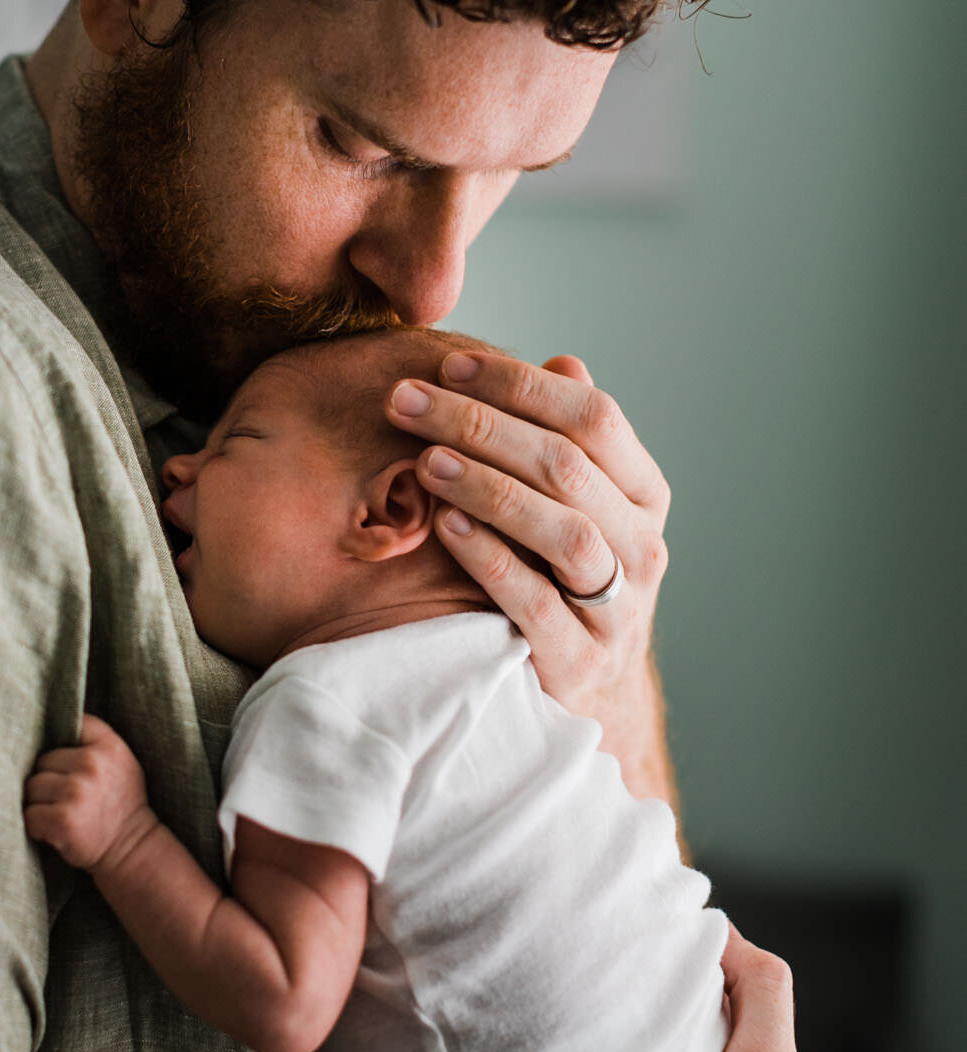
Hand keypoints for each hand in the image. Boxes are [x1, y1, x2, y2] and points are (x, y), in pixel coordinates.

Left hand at [24, 715, 153, 873]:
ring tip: (62, 814)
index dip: (63, 747)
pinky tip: (55, 830)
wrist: (131, 848)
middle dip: (49, 780)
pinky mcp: (63, 818)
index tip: (70, 766)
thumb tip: (44, 727)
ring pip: (33, 787)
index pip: (69, 726)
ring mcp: (77, 791)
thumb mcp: (120, 763)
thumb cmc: (118, 805)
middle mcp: (93, 764)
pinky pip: (30, 814)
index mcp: (108, 745)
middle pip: (43, 761)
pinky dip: (36, 826)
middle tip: (68, 799)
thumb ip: (92, 742)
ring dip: (40, 804)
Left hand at [386, 349, 670, 780]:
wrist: (585, 690)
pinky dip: (491, 560)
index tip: (449, 365)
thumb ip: (566, 441)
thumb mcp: (575, 507)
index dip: (521, 385)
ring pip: (563, 532)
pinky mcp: (580, 662)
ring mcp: (619, 609)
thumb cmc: (563, 577)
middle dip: (481, 424)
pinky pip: (536, 604)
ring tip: (424, 460)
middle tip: (406, 401)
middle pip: (569, 467)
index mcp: (644, 494)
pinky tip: (444, 525)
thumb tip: (563, 361)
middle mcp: (644, 547)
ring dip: (488, 487)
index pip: (595, 417)